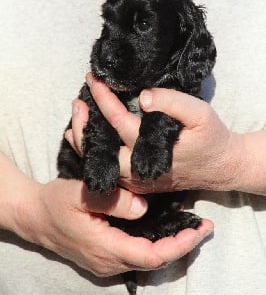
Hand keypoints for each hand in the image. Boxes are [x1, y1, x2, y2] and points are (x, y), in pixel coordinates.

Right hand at [21, 177, 212, 275]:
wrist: (36, 217)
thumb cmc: (56, 202)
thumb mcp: (80, 194)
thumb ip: (112, 201)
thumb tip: (143, 208)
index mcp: (104, 247)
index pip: (151, 255)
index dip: (178, 245)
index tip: (198, 230)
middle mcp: (108, 262)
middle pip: (154, 260)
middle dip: (182, 245)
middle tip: (203, 226)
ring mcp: (107, 262)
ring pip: (147, 259)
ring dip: (171, 245)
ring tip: (191, 227)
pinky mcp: (105, 256)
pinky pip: (138, 254)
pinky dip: (156, 243)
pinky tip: (166, 229)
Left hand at [80, 74, 240, 192]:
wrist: (221, 166)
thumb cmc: (211, 137)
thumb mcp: (200, 113)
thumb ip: (173, 102)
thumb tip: (143, 97)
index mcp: (151, 149)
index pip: (118, 121)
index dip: (104, 98)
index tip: (93, 78)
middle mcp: (139, 170)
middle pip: (100, 149)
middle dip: (85, 124)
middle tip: (77, 101)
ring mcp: (137, 181)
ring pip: (102, 162)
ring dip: (85, 141)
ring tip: (76, 119)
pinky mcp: (139, 183)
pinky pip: (111, 169)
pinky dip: (96, 154)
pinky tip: (87, 141)